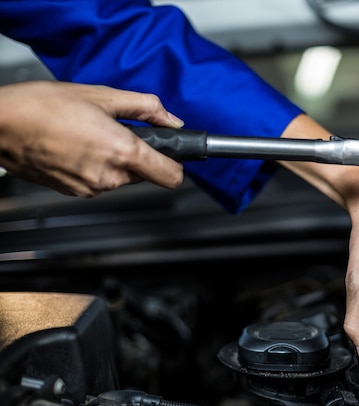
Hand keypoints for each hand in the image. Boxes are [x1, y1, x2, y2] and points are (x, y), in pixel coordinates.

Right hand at [0, 80, 184, 196]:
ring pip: (121, 178)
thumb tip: (172, 120)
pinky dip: (95, 166)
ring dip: (114, 160)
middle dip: (137, 154)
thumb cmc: (43, 106)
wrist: (0, 123)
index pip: (171, 176)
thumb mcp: (103, 95)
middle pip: (144, 174)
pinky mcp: (74, 192)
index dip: (176, 163)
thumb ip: (147, 108)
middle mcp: (109, 176)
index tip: (174, 155)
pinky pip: (99, 181)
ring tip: (89, 135)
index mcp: (122, 152)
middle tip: (115, 130)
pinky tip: (77, 146)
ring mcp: (90, 188)